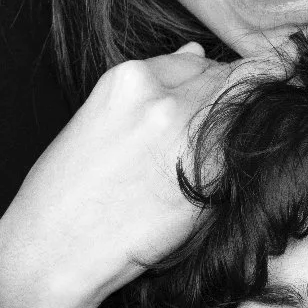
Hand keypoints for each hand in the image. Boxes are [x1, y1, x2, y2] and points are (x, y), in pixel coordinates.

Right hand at [0, 43, 272, 307]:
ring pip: (249, 112)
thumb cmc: (68, 198)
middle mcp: (161, 95)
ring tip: (215, 170)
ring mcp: (187, 131)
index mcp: (128, 77)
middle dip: (236, 106)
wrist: (51, 255)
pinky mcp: (211, 174)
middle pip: (230, 80)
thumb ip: (153, 88)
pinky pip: (255, 152)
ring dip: (249, 134)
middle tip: (215, 151)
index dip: (210, 89)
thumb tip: (196, 53)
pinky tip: (224, 188)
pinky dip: (254, 162)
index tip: (210, 114)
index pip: (198, 62)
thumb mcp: (100, 123)